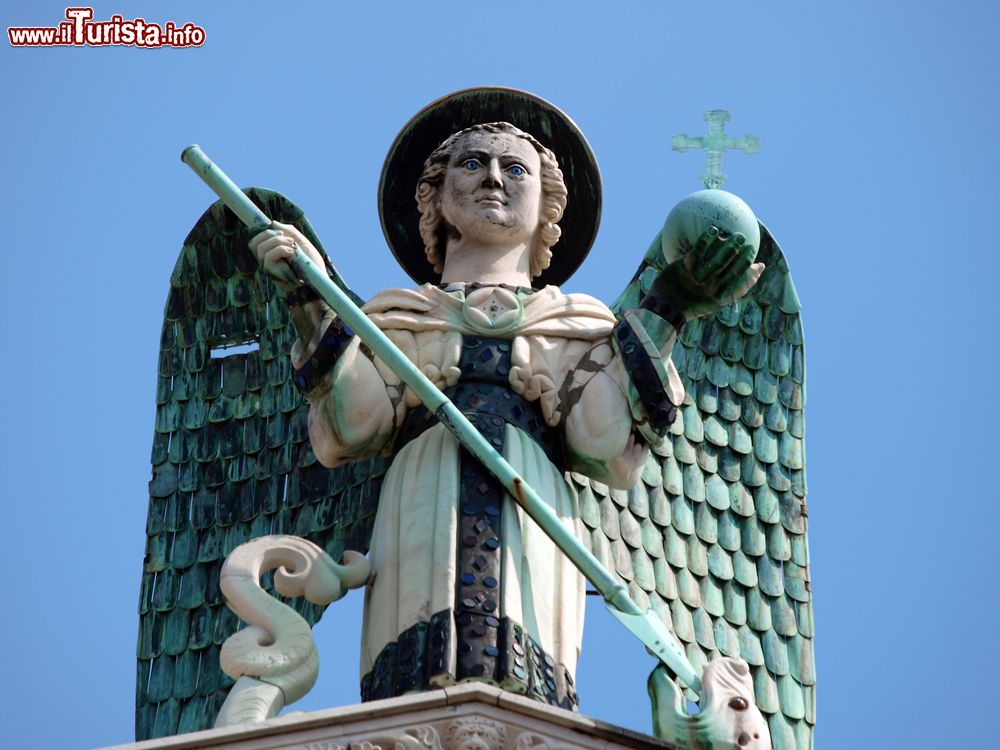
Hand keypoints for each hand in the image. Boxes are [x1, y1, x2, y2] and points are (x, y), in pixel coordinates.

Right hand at [248, 221, 324, 292]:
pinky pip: (268, 257)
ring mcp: (269, 269)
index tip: (280, 232)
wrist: (319, 280)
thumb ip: (289, 232)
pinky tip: (292, 252)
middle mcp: (267, 262)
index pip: (256, 242)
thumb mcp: (302, 242)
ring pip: (260, 249)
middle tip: (289, 239)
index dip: (263, 232)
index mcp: (271, 254)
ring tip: (292, 245)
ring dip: (277, 242)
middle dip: (270, 234)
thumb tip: (273, 223)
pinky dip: (280, 250)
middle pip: (254, 243)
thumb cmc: (312, 264)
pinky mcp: (273, 274)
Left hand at [649, 226, 764, 319]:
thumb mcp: (710, 301)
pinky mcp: (684, 267)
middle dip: (742, 256)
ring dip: (729, 246)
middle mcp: (709, 288)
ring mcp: (697, 278)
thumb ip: (730, 290)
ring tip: (737, 235)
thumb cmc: (687, 303)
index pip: (739, 285)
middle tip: (748, 244)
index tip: (758, 263)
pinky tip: (714, 230)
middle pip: (731, 270)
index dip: (749, 273)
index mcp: (717, 298)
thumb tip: (751, 276)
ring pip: (718, 260)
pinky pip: (698, 251)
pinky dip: (707, 240)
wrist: (662, 308)